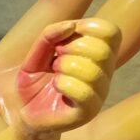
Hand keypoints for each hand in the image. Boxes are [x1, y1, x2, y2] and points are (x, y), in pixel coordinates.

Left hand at [17, 18, 119, 133]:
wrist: (26, 114)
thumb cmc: (37, 83)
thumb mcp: (36, 54)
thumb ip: (49, 36)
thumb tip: (71, 25)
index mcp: (98, 58)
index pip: (112, 32)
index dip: (88, 26)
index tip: (66, 37)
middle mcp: (104, 76)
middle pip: (103, 50)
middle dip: (72, 47)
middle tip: (57, 58)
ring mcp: (98, 96)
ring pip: (93, 71)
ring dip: (65, 66)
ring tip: (55, 73)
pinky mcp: (87, 113)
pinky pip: (84, 92)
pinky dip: (64, 83)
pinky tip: (56, 86)